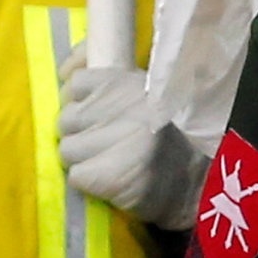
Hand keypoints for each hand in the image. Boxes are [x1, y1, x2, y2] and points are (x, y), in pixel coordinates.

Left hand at [60, 67, 207, 232]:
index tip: (99, 117)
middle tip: (109, 147)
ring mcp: (114, 138)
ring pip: (67, 149)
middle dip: (81, 136)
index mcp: (126, 81)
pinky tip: (112, 182)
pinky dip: (90, 184)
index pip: (75, 84)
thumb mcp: (140, 96)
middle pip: (66, 120)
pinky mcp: (108, 173)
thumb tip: (62, 71)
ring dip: (84, 161)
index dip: (81, 103)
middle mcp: (120, 104)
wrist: (196, 185)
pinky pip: (76, 176)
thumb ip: (103, 82)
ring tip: (112, 165)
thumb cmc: (163, 142)